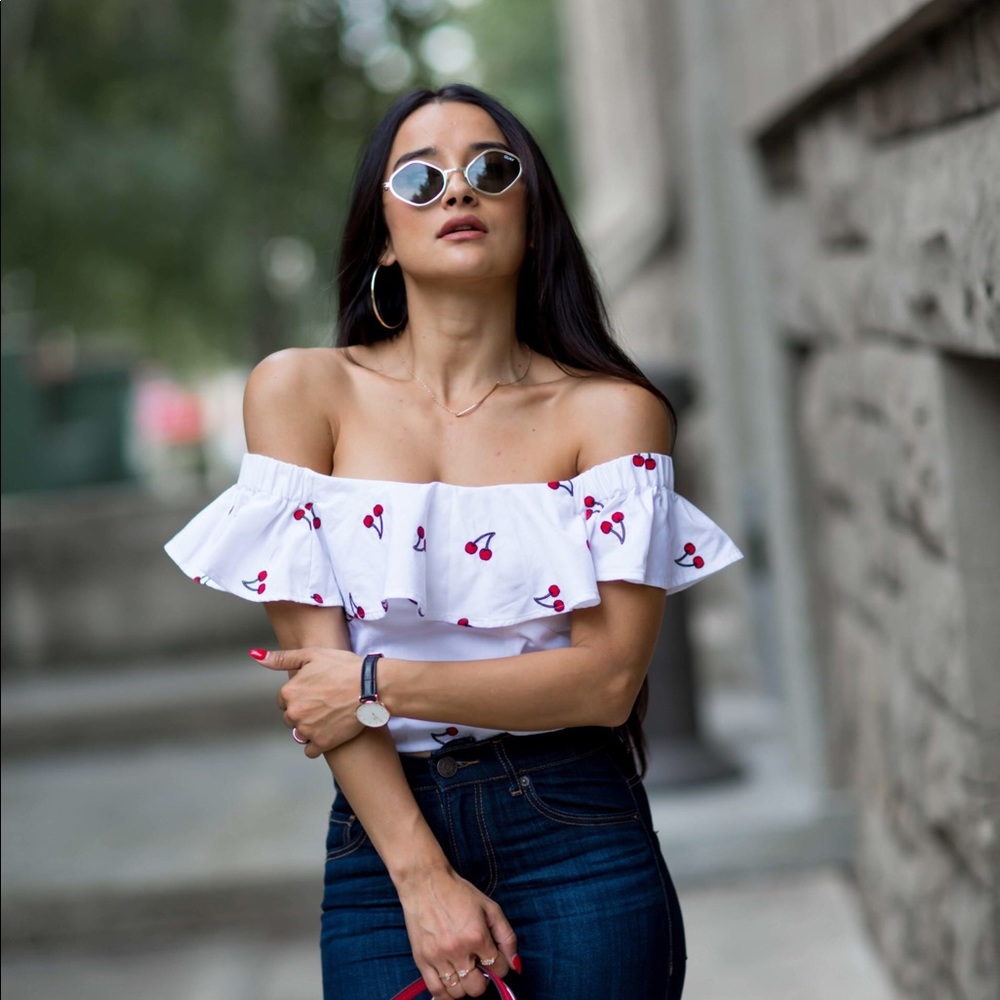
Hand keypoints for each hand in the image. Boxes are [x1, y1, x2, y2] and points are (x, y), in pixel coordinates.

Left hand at [250, 647, 364, 756]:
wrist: (371, 686)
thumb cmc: (344, 668)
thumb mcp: (312, 655)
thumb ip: (281, 659)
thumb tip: (256, 656)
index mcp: (289, 692)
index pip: (284, 701)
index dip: (300, 695)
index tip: (316, 691)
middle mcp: (294, 713)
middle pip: (291, 718)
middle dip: (304, 712)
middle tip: (325, 703)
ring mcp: (307, 730)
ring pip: (301, 733)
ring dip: (311, 727)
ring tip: (330, 715)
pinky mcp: (322, 743)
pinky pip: (311, 750)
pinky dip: (319, 743)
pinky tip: (331, 730)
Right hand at [397, 865, 518, 998]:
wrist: (425, 883)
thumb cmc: (459, 893)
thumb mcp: (490, 907)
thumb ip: (507, 936)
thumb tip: (516, 965)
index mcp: (477, 936)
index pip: (498, 969)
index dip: (500, 966)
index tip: (494, 958)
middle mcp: (458, 950)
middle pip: (477, 987)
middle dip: (483, 980)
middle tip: (478, 966)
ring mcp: (438, 957)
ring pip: (457, 992)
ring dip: (465, 986)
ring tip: (464, 970)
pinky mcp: (422, 960)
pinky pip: (436, 990)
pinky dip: (446, 993)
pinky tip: (451, 981)